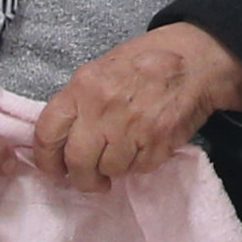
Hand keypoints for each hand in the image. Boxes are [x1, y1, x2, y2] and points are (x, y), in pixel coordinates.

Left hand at [31, 23, 241, 193]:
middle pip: (77, 161)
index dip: (46, 160)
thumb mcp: (102, 70)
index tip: (54, 171)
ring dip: (114, 169)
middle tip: (88, 180)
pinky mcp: (157, 143)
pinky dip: (139, 164)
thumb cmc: (146, 61)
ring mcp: (132, 127)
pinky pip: (138, 169)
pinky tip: (145, 145)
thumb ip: (80, 102)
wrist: (195, 60)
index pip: (47, 132)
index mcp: (83, 86)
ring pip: (109, 169)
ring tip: (124, 152)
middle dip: (80, 179)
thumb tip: (62, 141)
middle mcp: (103, 107)